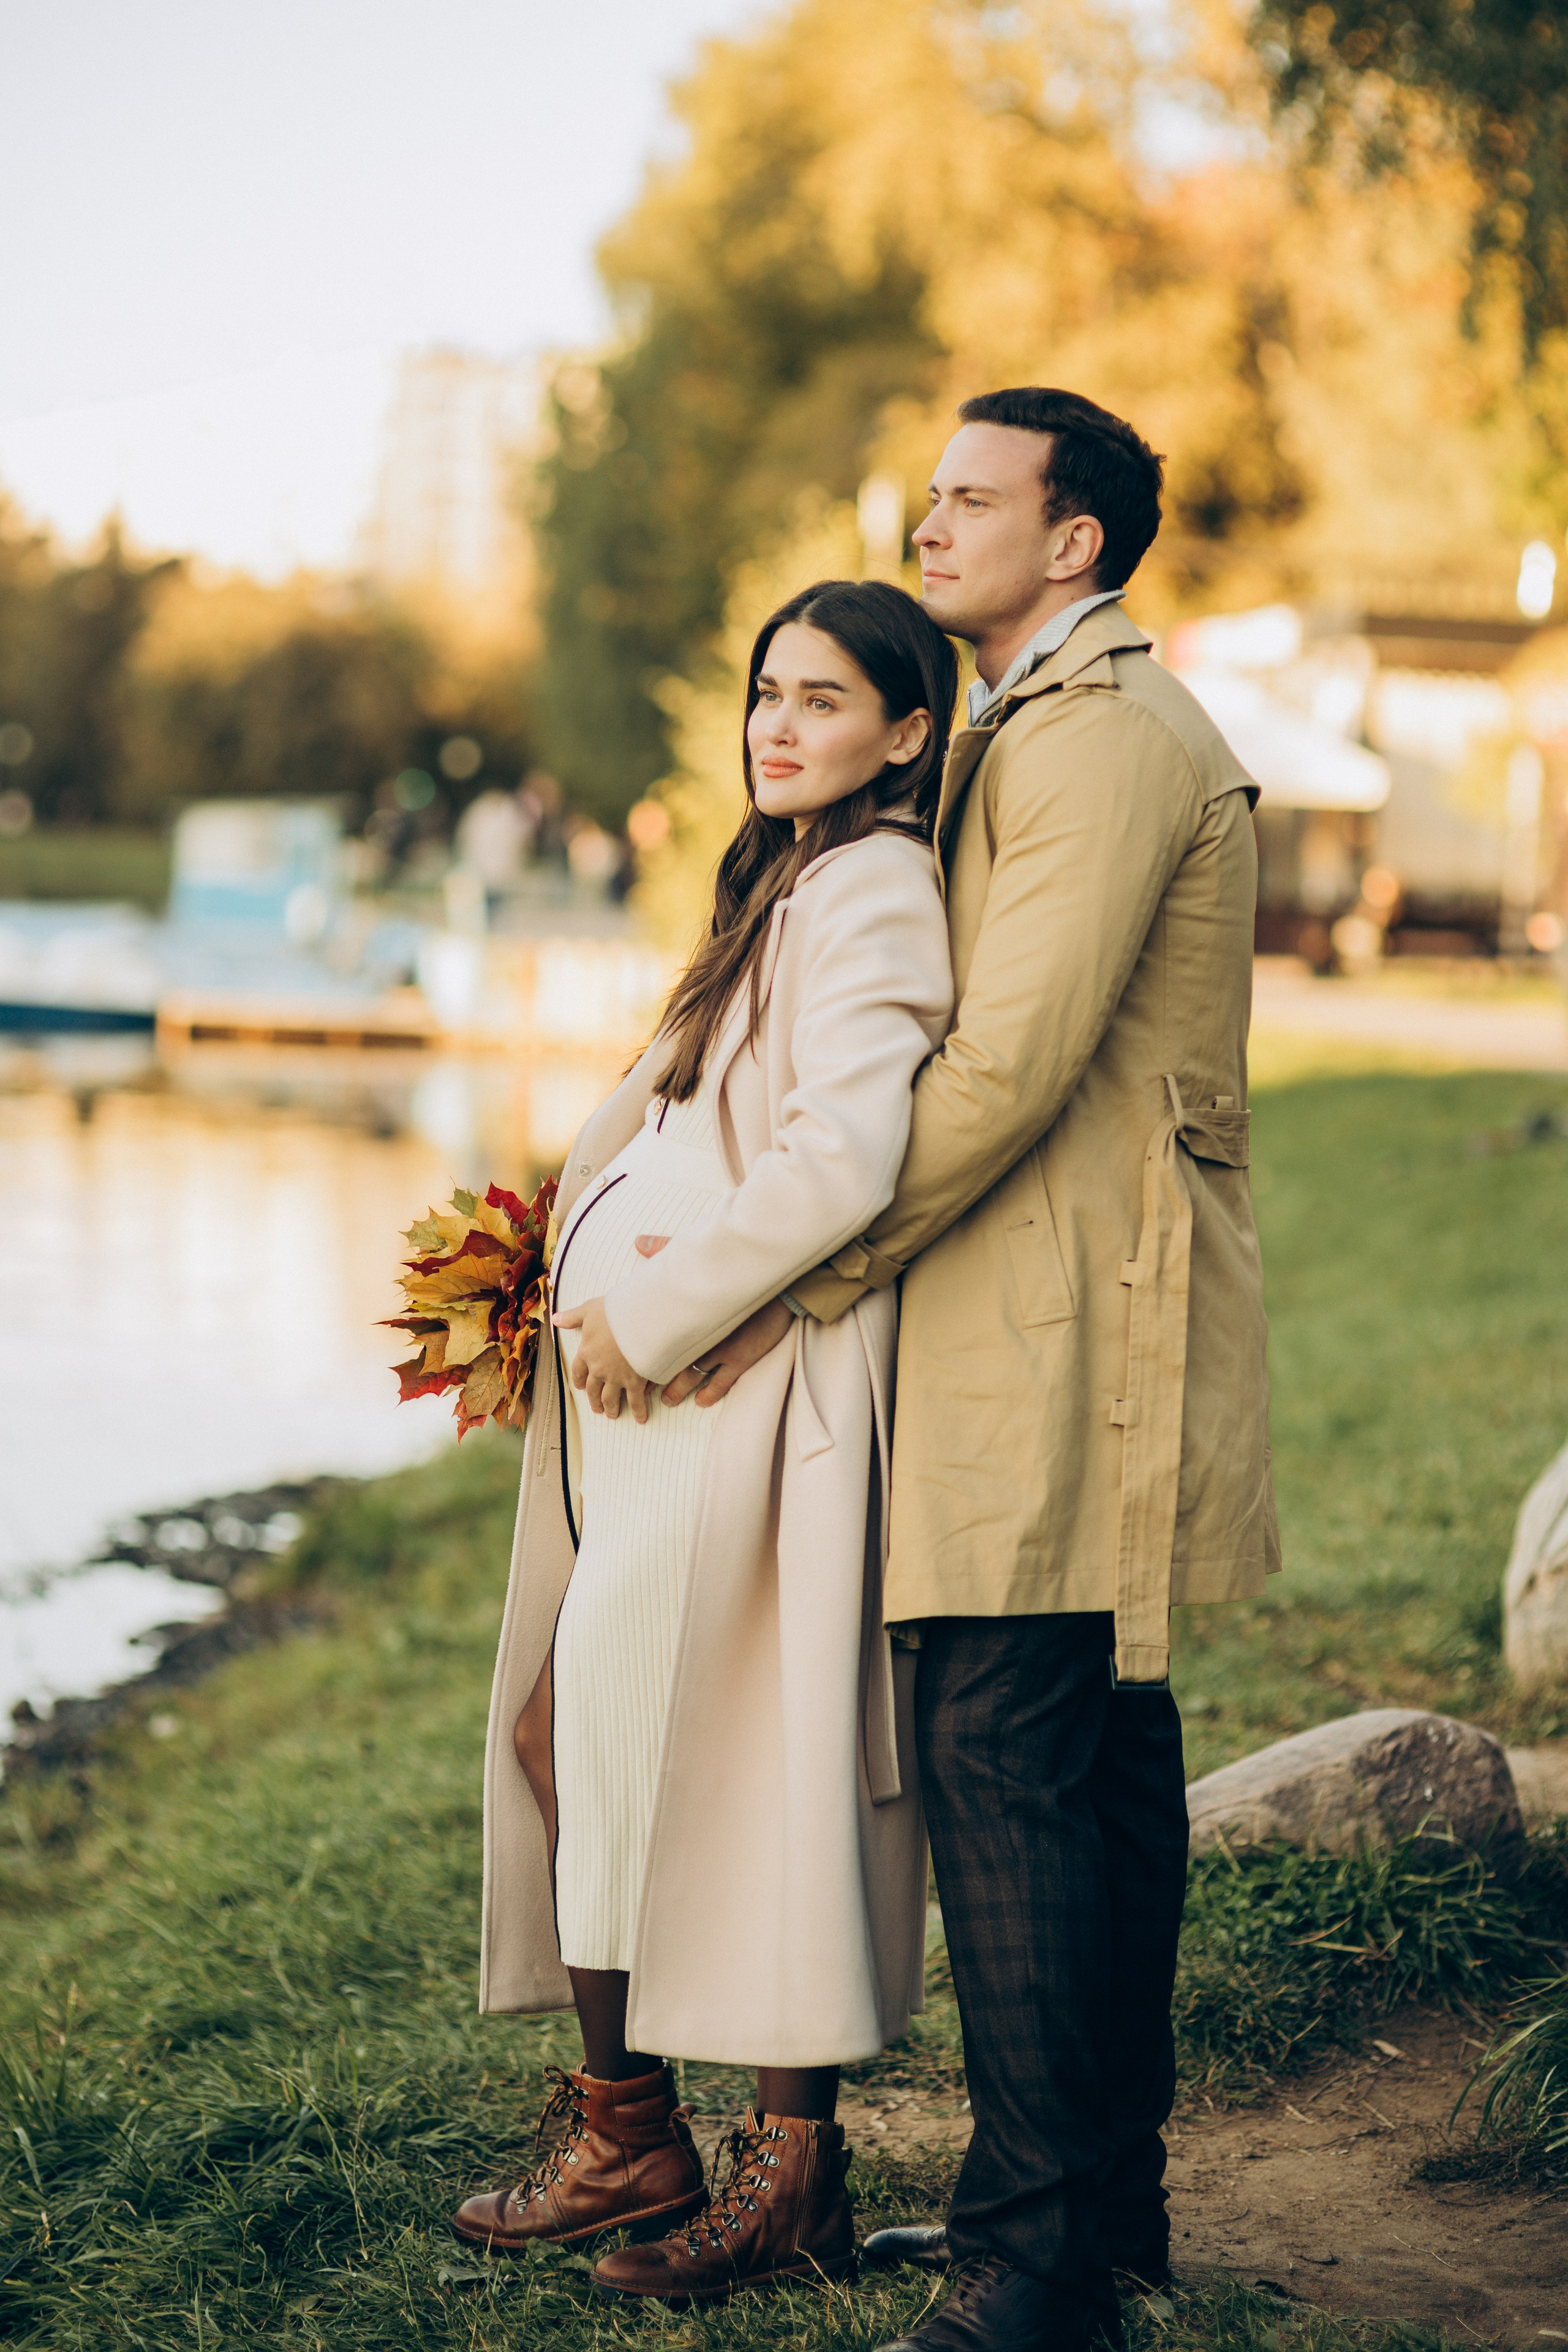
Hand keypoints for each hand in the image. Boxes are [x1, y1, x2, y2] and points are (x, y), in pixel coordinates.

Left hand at [552, 1296, 650, 1421]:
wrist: (639, 1320)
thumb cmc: (614, 1312)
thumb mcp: (589, 1310)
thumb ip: (573, 1317)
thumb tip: (555, 1319)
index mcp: (586, 1352)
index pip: (578, 1371)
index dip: (579, 1380)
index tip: (581, 1387)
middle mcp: (598, 1369)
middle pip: (593, 1389)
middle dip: (594, 1400)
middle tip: (596, 1408)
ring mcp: (616, 1378)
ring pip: (610, 1398)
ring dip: (610, 1408)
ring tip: (612, 1414)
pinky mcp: (635, 1381)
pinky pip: (635, 1401)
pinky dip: (638, 1411)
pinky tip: (640, 1418)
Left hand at [632, 1236, 795, 1406]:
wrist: (775, 1284)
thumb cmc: (735, 1266)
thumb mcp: (698, 1255)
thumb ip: (664, 1250)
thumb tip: (638, 1240)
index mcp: (687, 1313)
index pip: (660, 1337)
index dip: (645, 1352)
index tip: (634, 1361)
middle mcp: (700, 1336)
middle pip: (672, 1362)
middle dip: (658, 1378)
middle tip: (647, 1390)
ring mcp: (721, 1350)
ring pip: (693, 1377)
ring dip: (680, 1390)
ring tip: (670, 1399)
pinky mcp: (741, 1358)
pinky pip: (722, 1383)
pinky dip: (710, 1393)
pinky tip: (702, 1400)